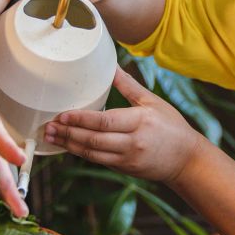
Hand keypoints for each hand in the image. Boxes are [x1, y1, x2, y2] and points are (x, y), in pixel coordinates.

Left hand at [44, 68, 204, 182]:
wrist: (186, 160)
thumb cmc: (172, 126)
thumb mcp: (152, 102)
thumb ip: (129, 86)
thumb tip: (112, 66)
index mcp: (140, 121)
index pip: (105, 121)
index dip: (81, 119)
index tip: (62, 115)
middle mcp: (133, 142)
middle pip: (94, 139)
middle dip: (68, 134)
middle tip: (48, 126)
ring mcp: (128, 158)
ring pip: (92, 153)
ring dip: (69, 145)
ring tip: (51, 136)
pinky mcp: (125, 169)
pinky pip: (98, 160)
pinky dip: (81, 153)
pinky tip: (68, 145)